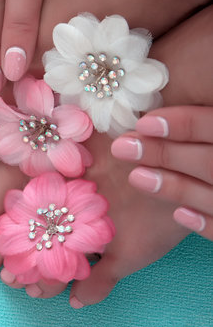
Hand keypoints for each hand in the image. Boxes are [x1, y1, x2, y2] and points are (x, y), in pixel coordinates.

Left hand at [111, 106, 212, 239]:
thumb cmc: (212, 138)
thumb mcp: (212, 111)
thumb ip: (199, 114)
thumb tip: (148, 103)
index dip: (184, 124)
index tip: (143, 122)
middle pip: (211, 162)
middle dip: (166, 154)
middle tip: (121, 148)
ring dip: (175, 187)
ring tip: (135, 176)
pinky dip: (206, 223)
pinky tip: (179, 214)